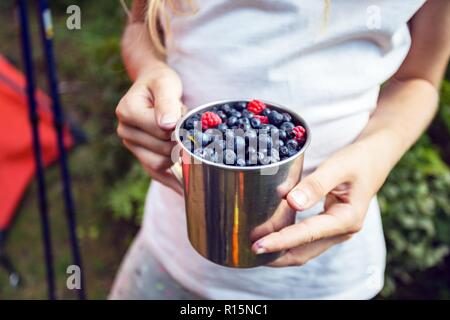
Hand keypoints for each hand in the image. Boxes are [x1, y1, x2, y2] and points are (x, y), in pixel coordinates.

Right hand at [115, 66, 183, 193]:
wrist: (152, 85)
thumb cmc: (160, 83)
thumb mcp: (165, 84)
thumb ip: (167, 103)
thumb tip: (168, 125)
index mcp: (127, 112)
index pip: (161, 131)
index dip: (179, 127)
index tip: (187, 118)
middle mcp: (125, 131)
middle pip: (162, 148)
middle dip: (180, 139)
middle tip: (186, 124)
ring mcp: (132, 146)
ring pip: (161, 163)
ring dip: (178, 152)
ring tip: (181, 135)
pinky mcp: (141, 155)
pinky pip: (156, 173)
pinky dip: (171, 181)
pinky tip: (186, 190)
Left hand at [252, 142, 380, 266]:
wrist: (375, 157)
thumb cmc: (358, 160)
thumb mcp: (339, 166)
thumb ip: (316, 184)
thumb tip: (291, 202)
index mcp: (347, 219)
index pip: (307, 234)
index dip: (280, 241)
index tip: (258, 245)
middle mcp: (342, 231)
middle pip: (303, 252)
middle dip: (275, 254)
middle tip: (248, 249)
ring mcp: (336, 231)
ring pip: (303, 249)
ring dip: (280, 249)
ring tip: (253, 244)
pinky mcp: (329, 226)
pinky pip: (305, 239)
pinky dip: (287, 239)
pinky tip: (270, 232)